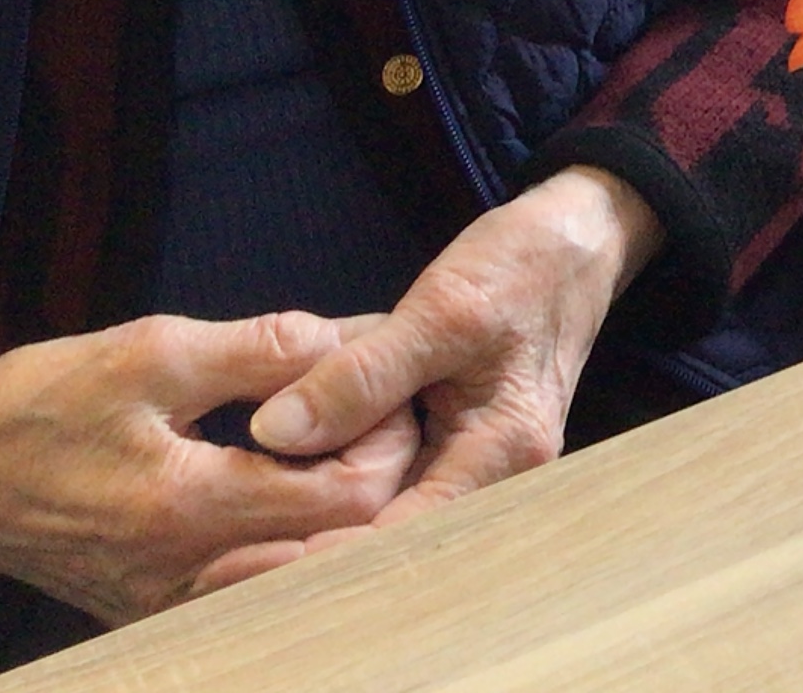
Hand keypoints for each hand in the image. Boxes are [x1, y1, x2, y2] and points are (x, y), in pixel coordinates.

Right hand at [0, 311, 419, 625]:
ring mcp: (171, 602)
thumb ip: (256, 349)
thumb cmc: (37, 405)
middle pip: (338, 546)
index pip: (347, 500)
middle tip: (378, 413)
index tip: (386, 391)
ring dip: (339, 512)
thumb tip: (342, 338)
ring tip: (341, 443)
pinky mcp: (155, 608)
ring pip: (299, 572)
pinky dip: (290, 539)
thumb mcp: (149, 351)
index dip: (388, 442)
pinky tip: (292, 484)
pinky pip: (251, 584)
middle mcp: (187, 574)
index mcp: (190, 507)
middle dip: (376, 475)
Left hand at [241, 167, 661, 533]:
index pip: (406, 535)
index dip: (323, 556)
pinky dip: (343, 491)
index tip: (244, 562)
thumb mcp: (443, 307)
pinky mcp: (458, 442)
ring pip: (391, 516)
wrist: (580, 237)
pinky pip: (396, 483)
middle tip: (222, 566)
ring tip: (239, 544)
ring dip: (322, 529)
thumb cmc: (524, 265)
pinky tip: (289, 491)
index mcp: (505, 451)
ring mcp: (479, 462)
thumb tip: (272, 433)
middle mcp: (498, 475)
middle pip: (396, 540)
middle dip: (312, 557)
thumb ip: (363, 372)